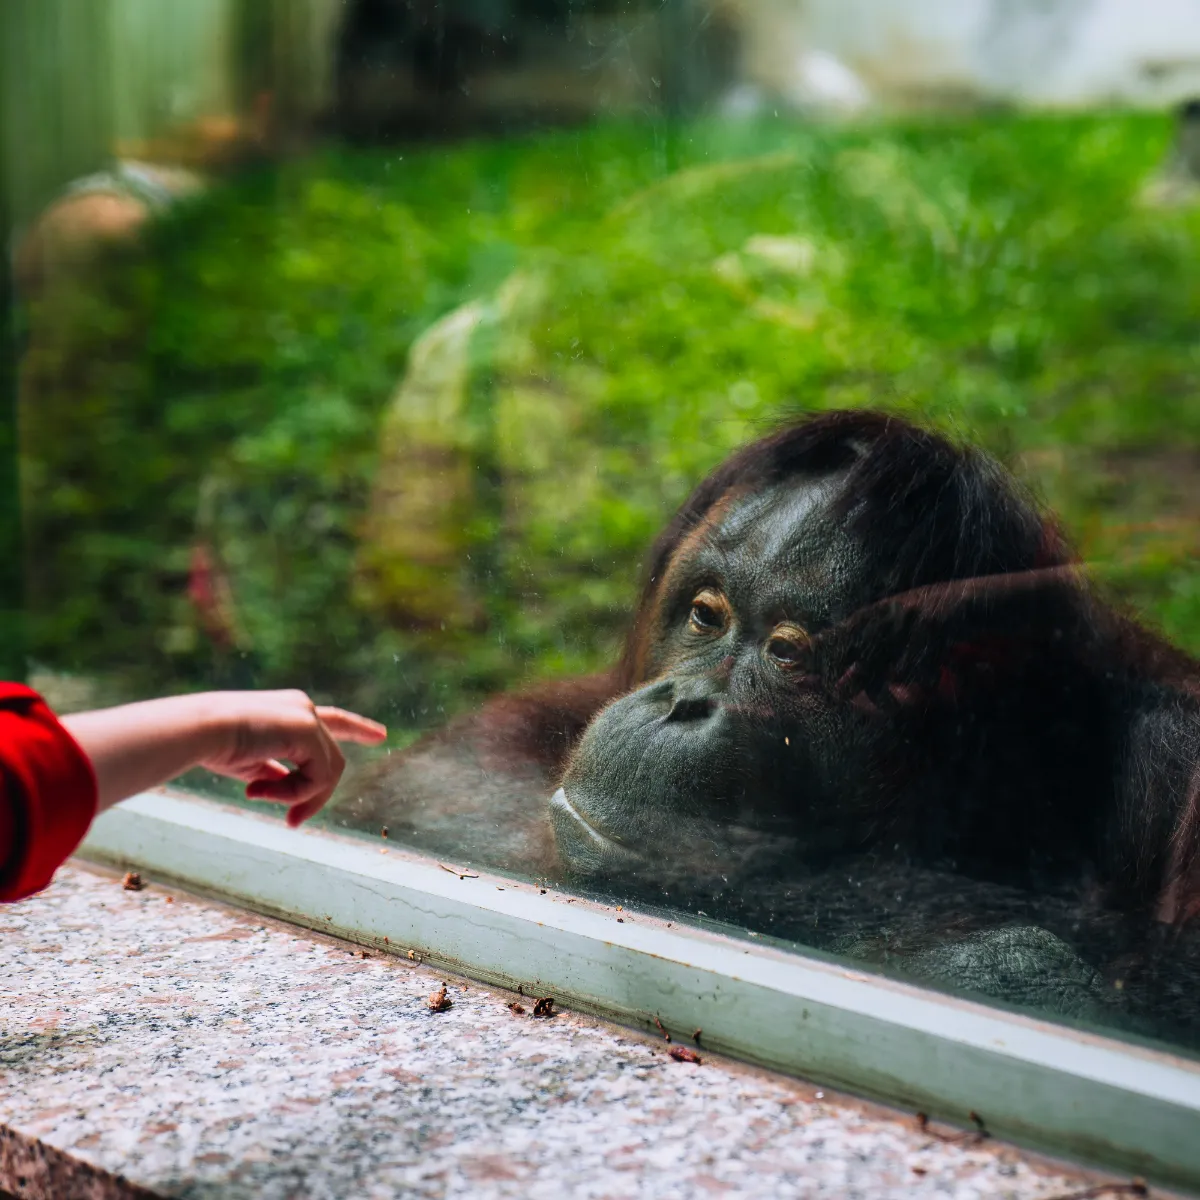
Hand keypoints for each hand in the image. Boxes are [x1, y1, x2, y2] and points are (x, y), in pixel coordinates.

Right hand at [63, 689, 386, 824]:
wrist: (197, 731)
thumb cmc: (212, 744)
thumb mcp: (250, 761)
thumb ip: (276, 771)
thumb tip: (290, 790)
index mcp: (291, 710)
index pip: (334, 720)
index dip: (358, 728)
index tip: (382, 735)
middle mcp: (304, 708)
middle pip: (331, 760)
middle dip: (314, 796)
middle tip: (292, 823)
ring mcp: (308, 717)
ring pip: (328, 771)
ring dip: (297, 796)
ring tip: (258, 796)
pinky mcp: (308, 729)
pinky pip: (319, 775)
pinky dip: (295, 792)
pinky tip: (258, 791)